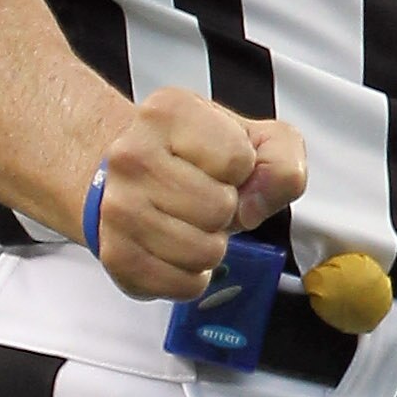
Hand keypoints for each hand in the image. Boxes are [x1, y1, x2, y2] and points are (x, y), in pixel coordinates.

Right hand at [84, 87, 308, 300]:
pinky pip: (185, 284)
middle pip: (220, 208)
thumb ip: (281, 161)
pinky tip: (176, 250)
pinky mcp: (116, 255)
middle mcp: (132, 156)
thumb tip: (253, 206)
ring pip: (205, 251)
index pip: (238, 160)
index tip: (218, 167)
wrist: (128, 179)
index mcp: (167, 112)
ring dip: (210, 245)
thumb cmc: (191, 159)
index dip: (242, 171)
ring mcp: (118, 207)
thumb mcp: (252, 140)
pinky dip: (192, 276)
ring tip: (189, 223)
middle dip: (225, 211)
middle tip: (202, 199)